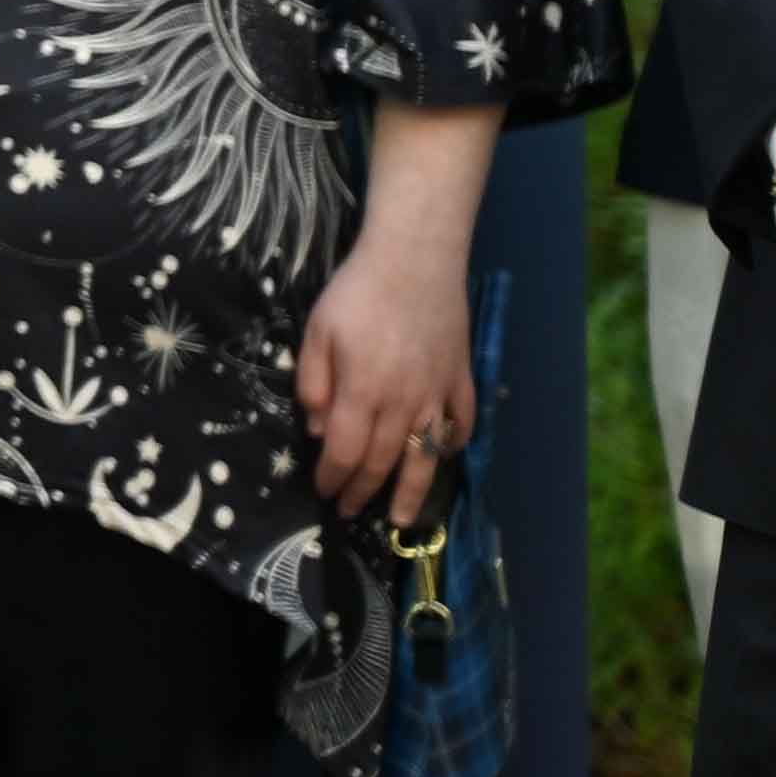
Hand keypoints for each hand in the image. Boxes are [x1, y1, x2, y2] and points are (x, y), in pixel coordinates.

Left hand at [294, 225, 477, 527]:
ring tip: (401, 519)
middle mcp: (403, 403)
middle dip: (363, 491)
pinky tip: (442, 454)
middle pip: (382, 461)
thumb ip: (314, 384)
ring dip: (412, 491)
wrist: (416, 257)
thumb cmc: (358, 291)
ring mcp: (437, 393)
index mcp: (363, 393)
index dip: (334, 479)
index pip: (346, 453)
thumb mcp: (318, 332)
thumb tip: (319, 430)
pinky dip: (453, 444)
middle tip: (350, 512)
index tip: (324, 494)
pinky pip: (461, 422)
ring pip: (425, 456)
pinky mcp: (461, 378)